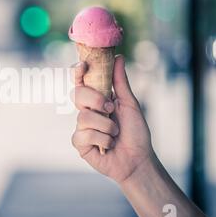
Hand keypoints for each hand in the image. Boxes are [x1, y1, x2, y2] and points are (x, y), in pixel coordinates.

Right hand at [71, 55, 153, 182]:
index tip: (83, 65)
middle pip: (77, 95)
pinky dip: (101, 140)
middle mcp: (86, 111)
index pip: (82, 82)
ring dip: (106, 126)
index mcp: (97, 100)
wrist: (137, 159)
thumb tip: (118, 57)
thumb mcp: (130, 104)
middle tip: (111, 109)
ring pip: (83, 117)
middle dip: (96, 100)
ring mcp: (81, 127)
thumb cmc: (135, 132)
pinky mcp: (79, 143)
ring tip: (115, 134)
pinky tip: (107, 146)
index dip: (79, 72)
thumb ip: (120, 82)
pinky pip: (83, 135)